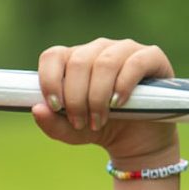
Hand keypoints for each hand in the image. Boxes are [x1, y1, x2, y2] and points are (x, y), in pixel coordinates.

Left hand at [32, 37, 180, 159]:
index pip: (53, 56)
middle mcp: (98, 49)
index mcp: (74, 60)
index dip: (50, 80)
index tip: (55, 106)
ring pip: (104, 63)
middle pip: (78, 62)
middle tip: (80, 122)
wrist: (137, 140)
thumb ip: (52, 123)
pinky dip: (123, 85)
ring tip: (98, 120)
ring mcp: (125, 50)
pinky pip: (134, 63)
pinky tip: (118, 103)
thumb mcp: (72, 132)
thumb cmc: (101, 128)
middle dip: (76, 98)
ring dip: (97, 96)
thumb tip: (37, 109)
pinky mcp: (151, 57)